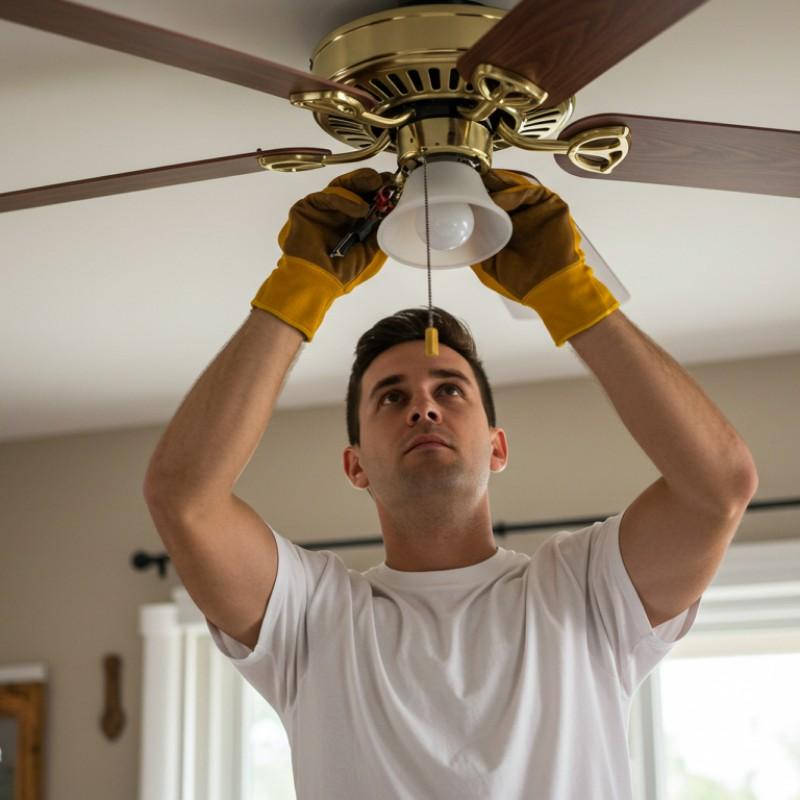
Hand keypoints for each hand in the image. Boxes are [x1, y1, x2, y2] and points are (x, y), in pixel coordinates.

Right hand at [252, 167, 393, 340]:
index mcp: (351, 222)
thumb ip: (379, 232)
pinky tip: (360, 210)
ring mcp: (321, 209)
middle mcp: (336, 213)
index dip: (380, 191)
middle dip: (370, 181)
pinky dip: (344, 200)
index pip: (366, 199)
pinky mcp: (305, 208)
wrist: (316, 282)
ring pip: (340, 187)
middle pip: (353, 188)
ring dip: (359, 183)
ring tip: (376, 184)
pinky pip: (326, 198)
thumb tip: (393, 213)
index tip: (395, 185)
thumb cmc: (340, 272)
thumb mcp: (369, 251)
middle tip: (386, 179)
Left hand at [471, 169, 618, 345]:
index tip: (463, 190)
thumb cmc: (523, 279)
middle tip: (470, 180)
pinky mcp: (554, 206)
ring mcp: (540, 209)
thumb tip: (458, 233)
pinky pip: (533, 192)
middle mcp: (525, 215)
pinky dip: (515, 192)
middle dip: (487, 185)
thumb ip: (478, 246)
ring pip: (518, 188)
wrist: (548, 288)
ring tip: (482, 189)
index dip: (480, 196)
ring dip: (498, 187)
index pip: (494, 203)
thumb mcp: (490, 263)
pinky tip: (499, 200)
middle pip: (505, 191)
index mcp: (510, 226)